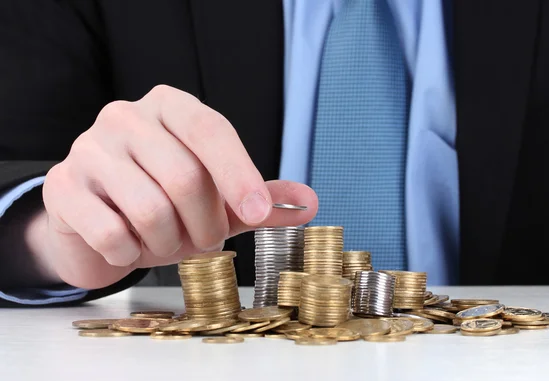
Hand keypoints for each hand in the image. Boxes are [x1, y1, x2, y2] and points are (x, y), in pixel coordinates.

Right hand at [34, 85, 317, 289]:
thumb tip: (309, 203)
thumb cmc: (162, 202)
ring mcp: (88, 148)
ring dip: (168, 243)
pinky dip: (131, 253)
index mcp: (169, 106)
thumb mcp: (217, 198)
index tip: (258, 213)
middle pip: (184, 177)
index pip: (211, 130)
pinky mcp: (62, 187)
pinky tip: (129, 246)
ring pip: (149, 209)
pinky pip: (111, 233)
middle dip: (205, 225)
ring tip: (166, 243)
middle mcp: (125, 116)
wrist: (95, 221)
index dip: (239, 174)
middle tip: (206, 241)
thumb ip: (260, 198)